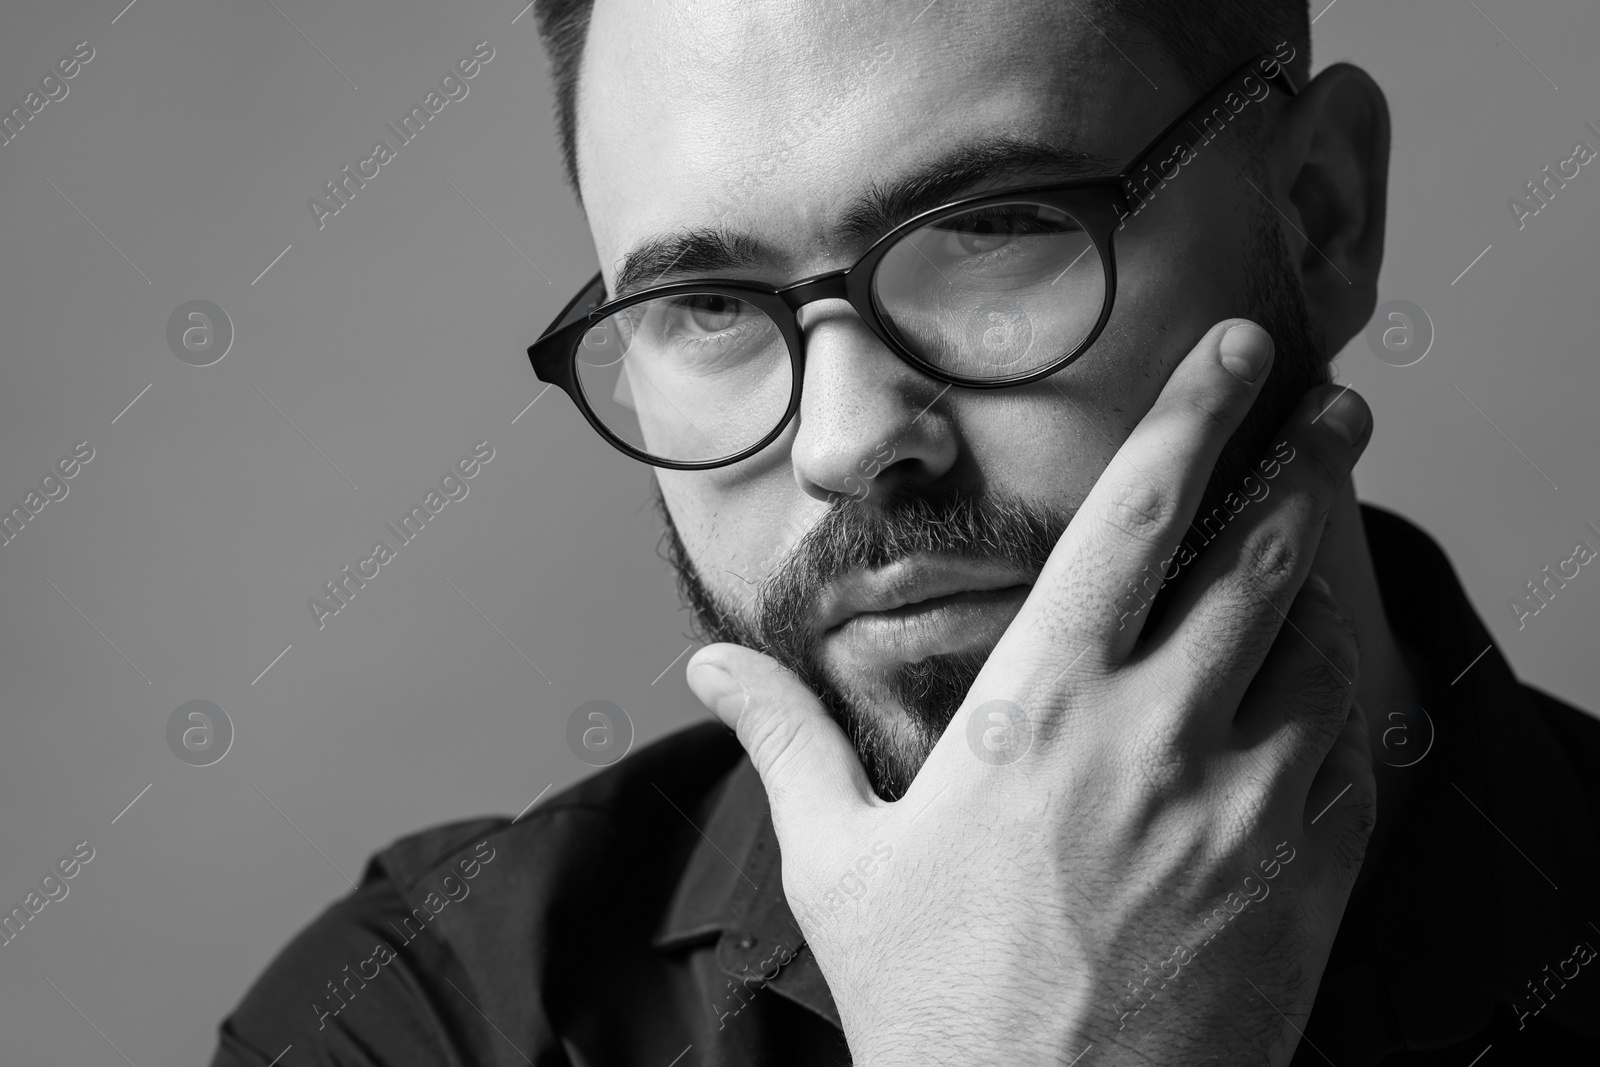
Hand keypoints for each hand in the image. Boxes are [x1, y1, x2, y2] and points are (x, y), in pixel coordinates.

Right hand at [687, 319, 1376, 1065]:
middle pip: (1260, 553)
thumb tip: (708, 668)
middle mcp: (1159, 737)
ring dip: (1319, 579)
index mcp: (1041, 712)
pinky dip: (1334, 698)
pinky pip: (1344, 752)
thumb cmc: (936, 1008)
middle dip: (1307, 458)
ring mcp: (1246, 807)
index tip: (1234, 349)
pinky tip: (1313, 687)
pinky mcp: (1300, 877)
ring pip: (1316, 645)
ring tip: (1312, 543)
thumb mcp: (837, 865)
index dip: (1191, 416)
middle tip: (1335, 405)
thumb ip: (783, 741)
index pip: (1133, 520)